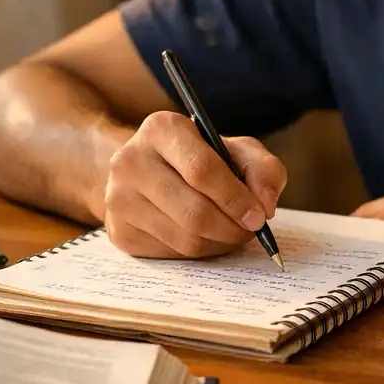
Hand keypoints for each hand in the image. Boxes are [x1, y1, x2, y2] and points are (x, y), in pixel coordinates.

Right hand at [100, 111, 286, 258]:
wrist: (146, 170)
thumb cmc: (200, 158)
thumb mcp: (236, 150)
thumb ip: (262, 169)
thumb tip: (265, 206)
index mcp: (161, 128)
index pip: (202, 169)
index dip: (235, 198)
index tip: (259, 216)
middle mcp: (130, 161)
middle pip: (194, 211)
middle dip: (232, 228)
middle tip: (250, 231)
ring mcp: (118, 199)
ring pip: (184, 239)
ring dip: (219, 243)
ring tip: (232, 233)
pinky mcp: (119, 231)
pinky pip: (171, 254)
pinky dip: (199, 252)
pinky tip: (206, 237)